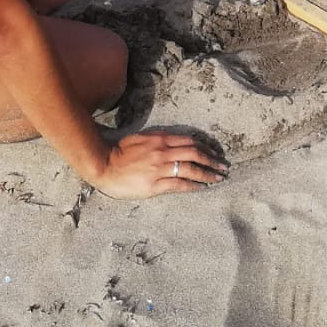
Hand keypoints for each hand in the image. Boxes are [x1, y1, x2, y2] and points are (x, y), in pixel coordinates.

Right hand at [92, 131, 227, 198]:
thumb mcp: (140, 139)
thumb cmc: (119, 152)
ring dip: (207, 174)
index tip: (214, 152)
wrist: (103, 165)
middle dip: (211, 160)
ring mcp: (160, 168)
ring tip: (218, 178)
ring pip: (191, 169)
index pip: (189, 142)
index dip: (205, 147)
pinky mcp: (155, 184)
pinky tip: (202, 187)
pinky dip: (193, 185)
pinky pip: (179, 184)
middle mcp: (163, 152)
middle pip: (194, 154)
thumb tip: (173, 142)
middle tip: (223, 166)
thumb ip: (158, 140)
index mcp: (160, 139)